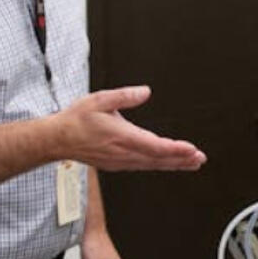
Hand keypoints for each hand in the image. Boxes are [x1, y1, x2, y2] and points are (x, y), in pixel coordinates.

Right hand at [56, 86, 205, 171]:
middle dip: (181, 160)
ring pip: (152, 165)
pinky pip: (143, 166)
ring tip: (191, 162)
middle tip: (199, 159)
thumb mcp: (100, 99)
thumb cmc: (76, 120)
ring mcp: (120, 161)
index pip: (154, 146)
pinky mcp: (117, 164)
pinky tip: (168, 163)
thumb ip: (125, 96)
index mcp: (121, 136)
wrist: (57, 139)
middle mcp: (123, 152)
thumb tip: (145, 92)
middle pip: (158, 160)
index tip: (192, 149)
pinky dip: (159, 165)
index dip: (175, 150)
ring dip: (173, 164)